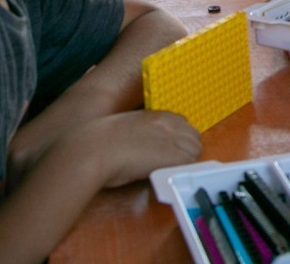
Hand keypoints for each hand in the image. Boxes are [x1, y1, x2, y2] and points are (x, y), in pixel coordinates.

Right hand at [77, 110, 201, 188]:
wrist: (94, 149)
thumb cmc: (100, 141)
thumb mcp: (127, 127)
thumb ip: (144, 131)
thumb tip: (149, 143)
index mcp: (157, 114)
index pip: (184, 125)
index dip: (177, 141)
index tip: (166, 151)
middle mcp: (169, 123)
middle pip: (193, 138)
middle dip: (185, 151)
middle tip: (167, 164)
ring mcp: (173, 139)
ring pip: (195, 152)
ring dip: (184, 162)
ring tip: (165, 171)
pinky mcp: (174, 157)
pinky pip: (189, 165)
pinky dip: (180, 172)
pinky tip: (165, 176)